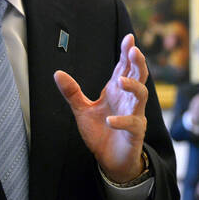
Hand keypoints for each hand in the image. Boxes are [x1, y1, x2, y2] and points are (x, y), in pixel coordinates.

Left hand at [54, 34, 148, 182]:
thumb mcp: (82, 110)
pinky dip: (122, 121)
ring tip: (121, 81)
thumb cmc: (100, 132)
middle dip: (138, 62)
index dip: (127, 53)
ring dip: (133, 86)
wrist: (109, 160)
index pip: (125, 67)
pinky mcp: (135, 132)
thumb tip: (57, 73)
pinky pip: (132, 123)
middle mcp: (129, 99)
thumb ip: (72, 93)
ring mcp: (134, 114)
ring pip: (142, 95)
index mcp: (117, 91)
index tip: (128, 39)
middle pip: (139, 75)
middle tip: (134, 50)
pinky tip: (110, 120)